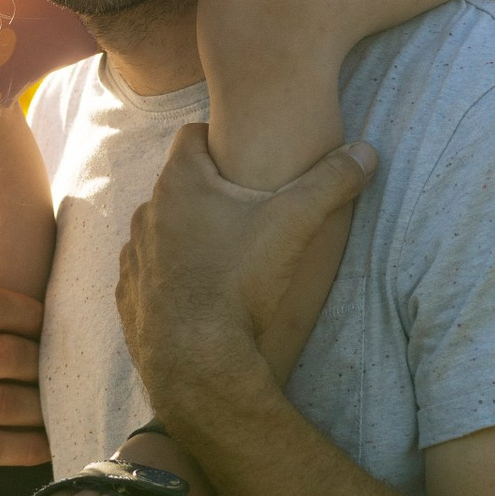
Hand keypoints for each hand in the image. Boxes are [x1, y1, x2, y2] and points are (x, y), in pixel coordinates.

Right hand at [0, 285, 49, 480]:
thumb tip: (18, 301)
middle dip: (41, 367)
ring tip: (58, 410)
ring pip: (1, 402)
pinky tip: (43, 446)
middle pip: (3, 355)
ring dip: (39, 408)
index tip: (48, 324)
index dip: (26, 314)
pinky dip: (23, 447)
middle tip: (61, 375)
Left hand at [116, 133, 375, 441]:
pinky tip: (199, 290)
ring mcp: (133, 254)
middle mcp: (147, 212)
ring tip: (223, 253)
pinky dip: (170, 274)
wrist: (197, 361)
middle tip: (245, 208)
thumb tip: (366, 151)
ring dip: (186, 233)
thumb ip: (330, 182)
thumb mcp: (294, 224)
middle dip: (208, 190)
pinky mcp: (128, 294)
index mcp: (179, 184)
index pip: (192, 134)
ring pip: (162, 228)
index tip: (243, 156)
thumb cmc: (240, 282)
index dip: (218, 138)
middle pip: (179, 184)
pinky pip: (149, 271)